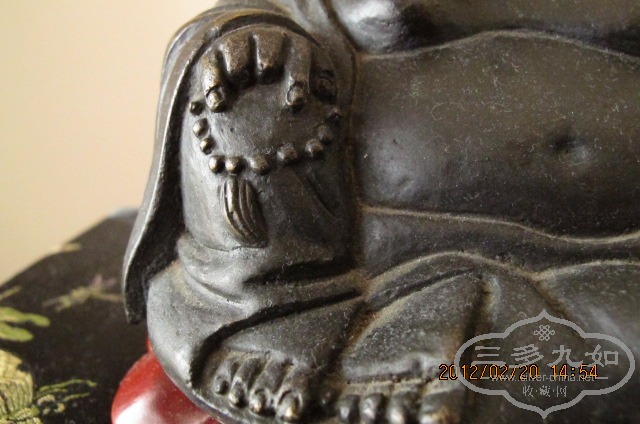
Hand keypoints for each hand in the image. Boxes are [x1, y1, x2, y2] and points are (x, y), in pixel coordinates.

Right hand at [198, 26, 335, 111]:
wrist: (255, 49)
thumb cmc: (291, 71)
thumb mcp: (312, 73)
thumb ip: (323, 84)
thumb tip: (327, 94)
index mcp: (293, 47)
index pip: (299, 56)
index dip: (298, 78)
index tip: (296, 102)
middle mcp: (265, 42)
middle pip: (267, 50)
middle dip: (267, 66)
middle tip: (266, 79)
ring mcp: (239, 47)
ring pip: (238, 55)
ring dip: (240, 72)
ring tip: (243, 86)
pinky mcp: (215, 57)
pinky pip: (211, 67)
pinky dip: (213, 86)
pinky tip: (218, 106)